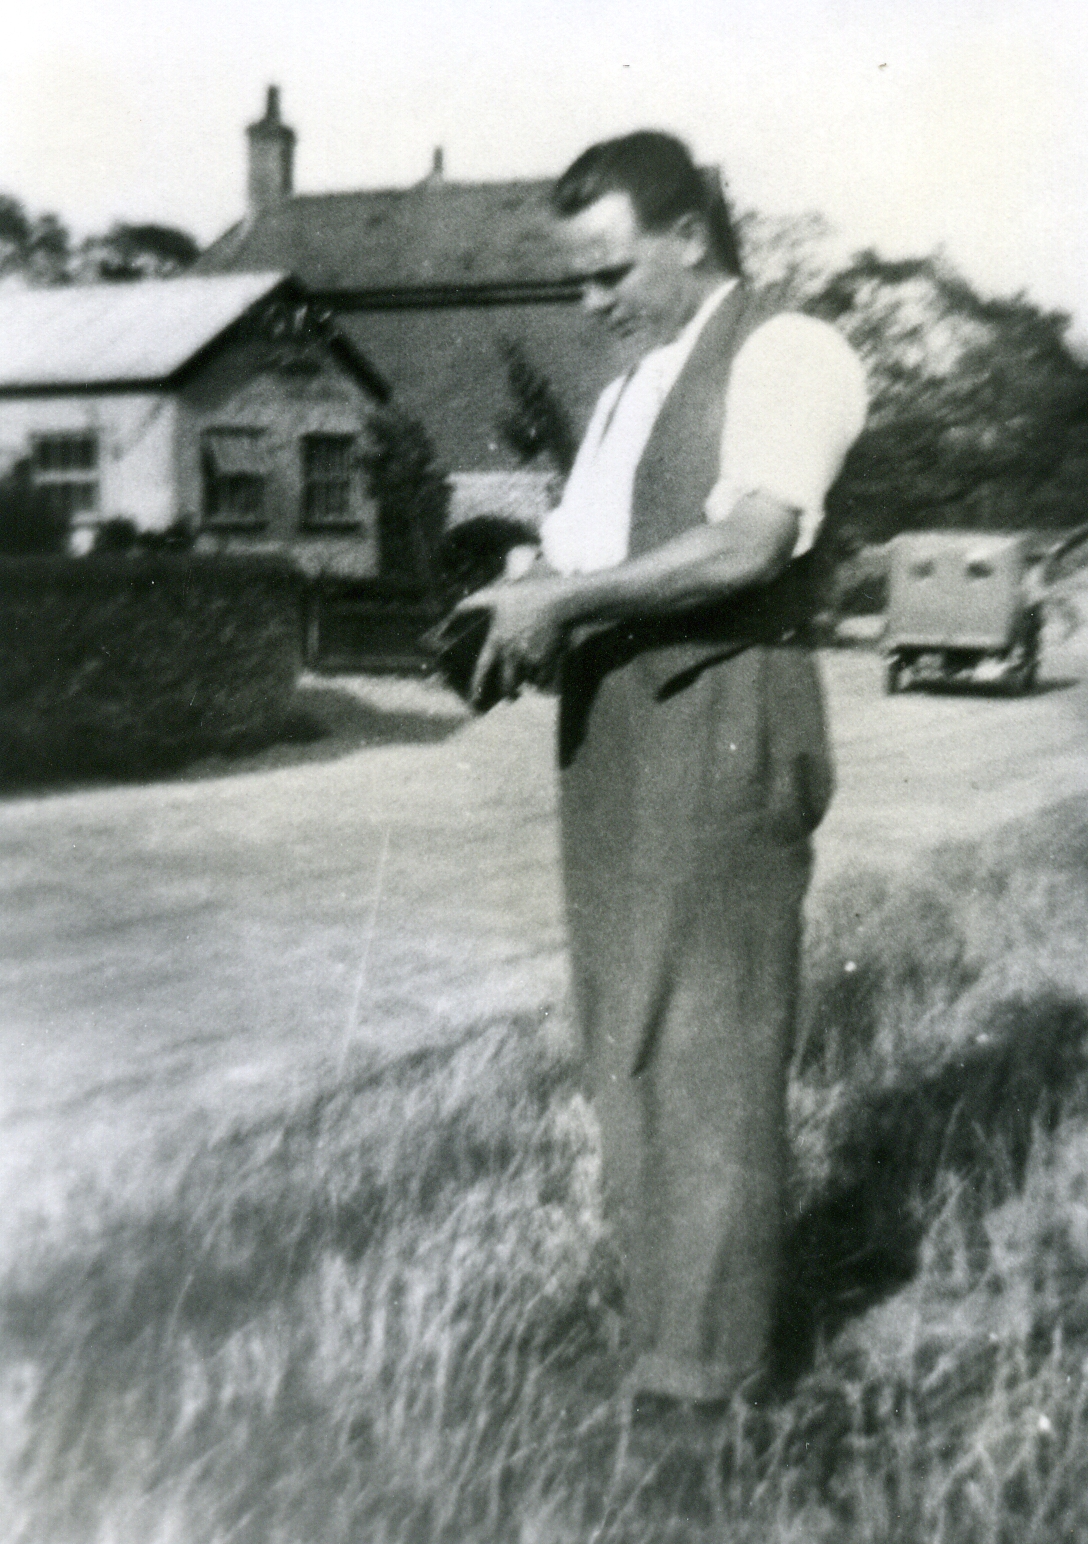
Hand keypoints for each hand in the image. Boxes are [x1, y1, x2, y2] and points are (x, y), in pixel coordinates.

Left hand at [454, 577, 567, 706]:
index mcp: (498, 640)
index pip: (483, 669)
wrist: (558, 602)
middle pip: (508, 685)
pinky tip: (545, 673)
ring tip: (531, 679)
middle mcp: (512, 653)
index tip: (473, 701)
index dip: (476, 686)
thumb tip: (452, 613)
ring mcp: (531, 658)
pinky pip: (544, 679)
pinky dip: (544, 679)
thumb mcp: (495, 596)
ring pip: (528, 682)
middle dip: (509, 694)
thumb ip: (470, 605)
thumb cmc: (526, 597)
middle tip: (511, 697)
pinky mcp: (548, 661)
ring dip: (529, 683)